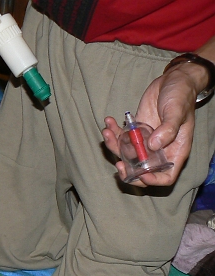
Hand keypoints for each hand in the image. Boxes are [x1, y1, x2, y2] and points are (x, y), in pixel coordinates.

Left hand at [102, 65, 201, 187]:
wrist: (173, 80)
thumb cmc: (181, 96)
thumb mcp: (177, 112)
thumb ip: (168, 129)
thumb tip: (153, 146)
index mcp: (175, 151)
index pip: (166, 176)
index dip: (153, 180)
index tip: (141, 174)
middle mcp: (159, 151)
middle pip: (142, 171)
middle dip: (127, 171)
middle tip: (118, 164)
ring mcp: (145, 142)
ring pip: (127, 155)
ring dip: (114, 146)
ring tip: (107, 131)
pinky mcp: (135, 132)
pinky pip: (121, 139)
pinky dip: (113, 133)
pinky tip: (109, 121)